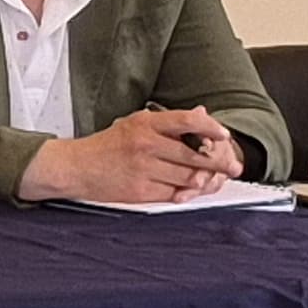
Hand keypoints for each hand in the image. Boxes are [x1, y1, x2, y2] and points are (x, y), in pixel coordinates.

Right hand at [17, 108, 237, 204]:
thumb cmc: (107, 145)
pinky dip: (186, 194)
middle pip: (194, 155)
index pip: (188, 121)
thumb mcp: (135, 123)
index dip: (211, 128)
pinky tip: (190, 191)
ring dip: (205, 180)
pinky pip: (173, 194)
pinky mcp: (139, 191)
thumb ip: (169, 122)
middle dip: (218, 162)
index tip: (224, 136)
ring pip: (187, 177)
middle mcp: (145, 144)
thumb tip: (202, 114)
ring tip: (213, 180)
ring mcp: (143, 169)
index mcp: (145, 123)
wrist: (76, 167)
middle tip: (232, 167)